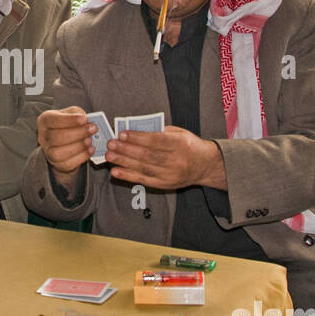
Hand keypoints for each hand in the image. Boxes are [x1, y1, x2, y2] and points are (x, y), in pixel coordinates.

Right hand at [37, 107, 93, 184]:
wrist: (64, 142)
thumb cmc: (68, 125)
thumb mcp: (71, 113)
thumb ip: (77, 113)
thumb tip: (85, 119)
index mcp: (45, 120)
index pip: (53, 120)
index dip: (69, 120)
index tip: (84, 119)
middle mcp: (43, 137)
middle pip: (57, 137)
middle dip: (78, 133)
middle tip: (93, 129)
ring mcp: (48, 152)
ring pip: (59, 152)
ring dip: (78, 146)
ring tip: (90, 140)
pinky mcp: (57, 164)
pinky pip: (67, 164)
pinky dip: (81, 157)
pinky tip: (90, 149)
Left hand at [105, 126, 225, 189]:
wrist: (205, 165)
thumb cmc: (189, 145)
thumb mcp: (180, 133)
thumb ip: (160, 131)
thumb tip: (134, 130)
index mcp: (181, 144)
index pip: (155, 141)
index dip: (137, 138)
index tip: (121, 134)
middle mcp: (177, 160)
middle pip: (147, 155)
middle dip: (126, 149)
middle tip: (111, 144)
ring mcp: (171, 175)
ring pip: (143, 168)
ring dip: (124, 162)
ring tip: (110, 156)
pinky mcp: (166, 185)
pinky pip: (144, 180)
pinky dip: (128, 176)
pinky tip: (116, 171)